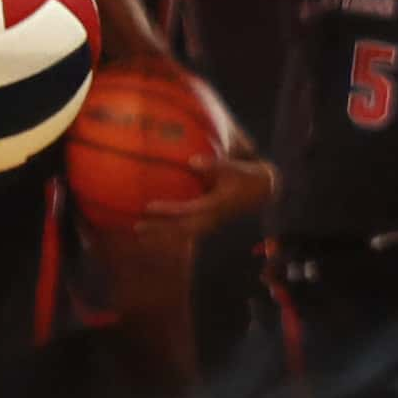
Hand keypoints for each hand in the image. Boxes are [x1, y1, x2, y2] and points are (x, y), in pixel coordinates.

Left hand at [134, 152, 275, 241]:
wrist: (261, 192)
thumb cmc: (245, 175)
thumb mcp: (232, 168)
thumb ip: (213, 164)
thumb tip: (191, 160)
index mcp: (215, 206)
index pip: (187, 211)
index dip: (168, 211)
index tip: (149, 207)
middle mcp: (210, 220)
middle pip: (180, 230)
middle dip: (159, 231)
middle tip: (136, 227)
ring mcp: (209, 225)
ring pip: (182, 235)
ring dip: (161, 237)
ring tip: (139, 235)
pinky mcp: (207, 224)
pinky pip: (186, 233)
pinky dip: (170, 234)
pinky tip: (154, 232)